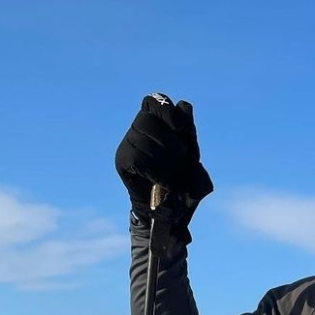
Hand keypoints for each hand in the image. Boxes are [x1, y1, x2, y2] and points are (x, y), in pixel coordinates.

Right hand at [115, 94, 213, 238]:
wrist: (169, 213)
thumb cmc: (182, 184)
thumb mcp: (191, 156)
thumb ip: (189, 131)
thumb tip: (185, 104)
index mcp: (157, 123)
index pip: (156, 100)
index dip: (169, 112)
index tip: (182, 130)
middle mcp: (139, 129)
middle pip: (149, 118)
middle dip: (170, 140)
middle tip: (181, 160)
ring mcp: (128, 144)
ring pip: (143, 138)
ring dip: (166, 159)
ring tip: (174, 177)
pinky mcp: (122, 160)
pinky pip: (138, 157)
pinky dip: (156, 171)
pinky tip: (163, 183)